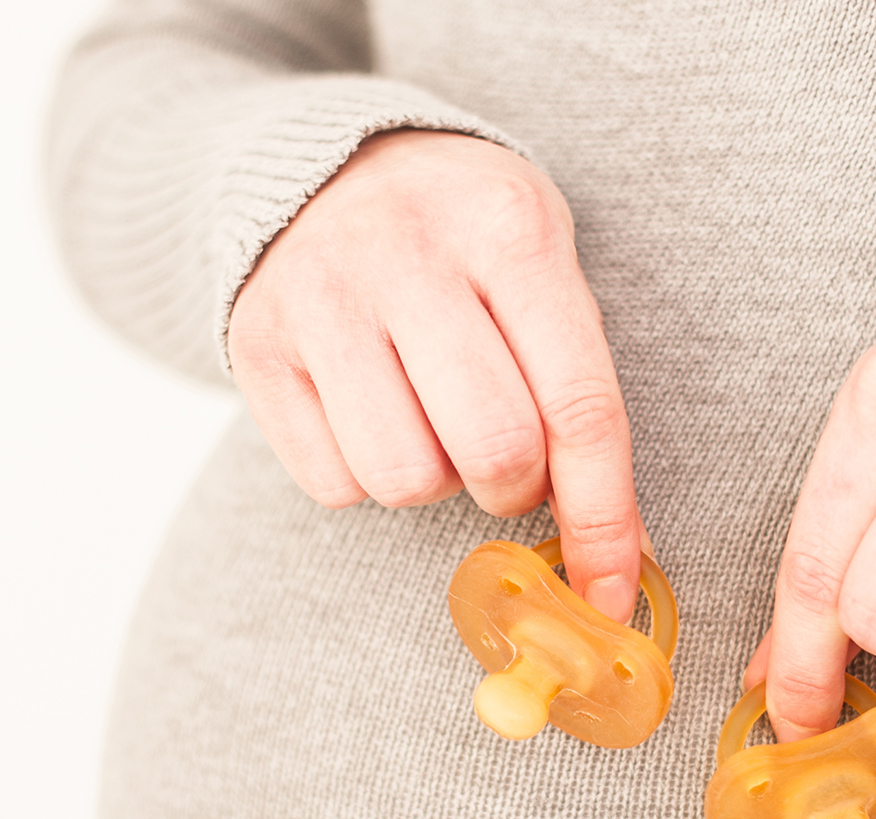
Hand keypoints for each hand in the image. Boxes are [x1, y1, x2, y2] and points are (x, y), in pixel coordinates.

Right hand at [228, 129, 643, 622]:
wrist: (324, 167)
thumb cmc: (463, 240)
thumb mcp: (540, 269)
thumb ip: (580, 392)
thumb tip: (618, 552)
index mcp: (508, 228)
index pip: (579, 405)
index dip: (604, 517)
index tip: (610, 594)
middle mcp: (408, 253)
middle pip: (493, 450)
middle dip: (515, 490)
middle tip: (506, 462)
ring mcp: (321, 297)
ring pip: (405, 479)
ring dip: (435, 482)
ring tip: (430, 421)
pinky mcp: (256, 346)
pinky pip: (333, 484)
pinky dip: (364, 477)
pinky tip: (369, 413)